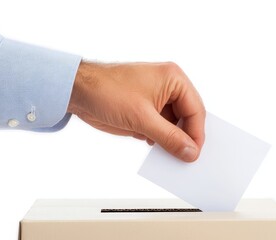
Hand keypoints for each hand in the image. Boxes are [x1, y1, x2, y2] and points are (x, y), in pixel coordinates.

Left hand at [67, 61, 204, 161]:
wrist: (79, 92)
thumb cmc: (107, 91)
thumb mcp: (142, 118)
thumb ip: (169, 137)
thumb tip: (190, 152)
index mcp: (173, 79)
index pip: (196, 109)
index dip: (197, 134)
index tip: (194, 154)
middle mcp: (168, 88)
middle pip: (187, 117)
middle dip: (185, 138)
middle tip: (186, 159)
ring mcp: (157, 100)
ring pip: (174, 125)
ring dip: (172, 141)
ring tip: (171, 158)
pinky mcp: (146, 111)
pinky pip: (161, 129)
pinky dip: (160, 140)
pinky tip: (156, 150)